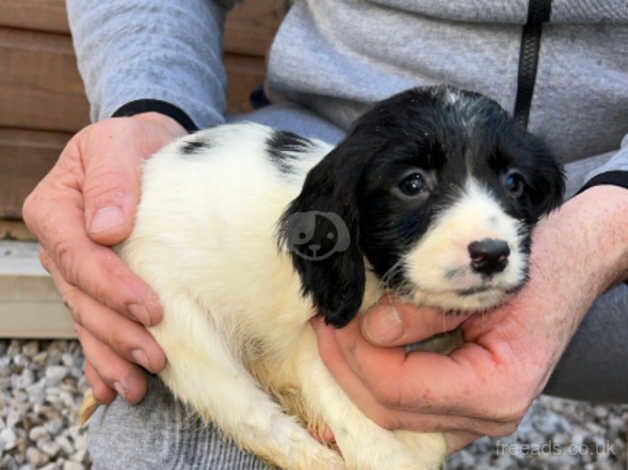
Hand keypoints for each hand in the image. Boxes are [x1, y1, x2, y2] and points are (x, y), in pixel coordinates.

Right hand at [23, 112, 186, 403]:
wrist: (146, 149)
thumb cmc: (134, 142)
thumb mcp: (121, 142)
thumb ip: (112, 179)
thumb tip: (107, 228)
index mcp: (55, 209)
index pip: (78, 257)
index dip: (112, 287)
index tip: (151, 309)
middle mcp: (59, 245)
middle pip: (82, 297)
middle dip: (117, 331)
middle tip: (155, 356)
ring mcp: (75, 269)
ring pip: (86, 318)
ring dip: (110, 355)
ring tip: (137, 386)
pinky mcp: (96, 284)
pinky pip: (92, 323)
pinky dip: (101, 357)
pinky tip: (113, 386)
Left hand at [313, 185, 627, 452]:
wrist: (573, 259)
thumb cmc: (538, 264)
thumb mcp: (479, 281)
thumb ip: (423, 310)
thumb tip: (369, 327)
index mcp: (495, 389)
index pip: (399, 389)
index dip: (355, 356)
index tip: (328, 321)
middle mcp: (486, 415)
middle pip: (389, 411)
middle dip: (345, 368)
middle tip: (321, 327)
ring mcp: (475, 413)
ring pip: (393, 414)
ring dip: (356, 376)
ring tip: (332, 336)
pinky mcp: (464, 399)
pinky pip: (408, 404)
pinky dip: (377, 379)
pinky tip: (357, 351)